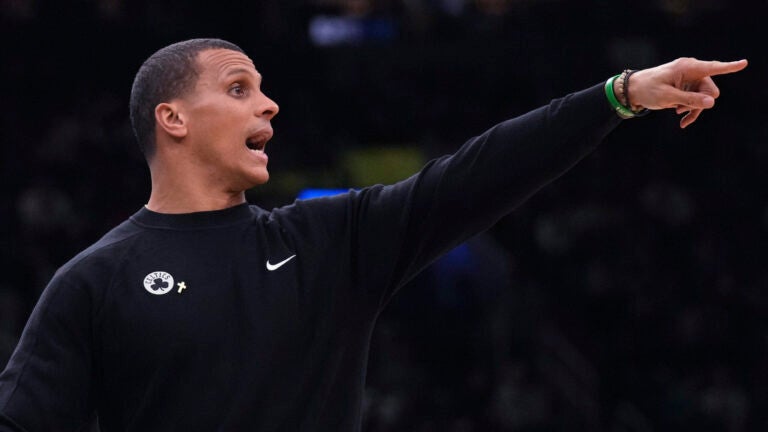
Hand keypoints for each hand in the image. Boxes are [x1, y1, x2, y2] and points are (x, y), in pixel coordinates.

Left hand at [626, 57, 747, 127]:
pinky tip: (680, 119)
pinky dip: (690, 110)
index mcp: (688, 67)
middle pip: (711, 90)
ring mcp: (691, 80)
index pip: (713, 67)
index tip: (744, 63)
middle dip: (701, 102)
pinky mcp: (688, 88)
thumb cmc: (648, 90)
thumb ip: (689, 99)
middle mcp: (693, 72)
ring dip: (693, 108)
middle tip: (682, 109)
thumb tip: (711, 102)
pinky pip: (697, 101)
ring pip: (705, 99)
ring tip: (678, 114)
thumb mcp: (667, 97)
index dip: (729, 67)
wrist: (634, 91)